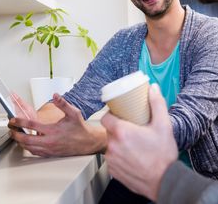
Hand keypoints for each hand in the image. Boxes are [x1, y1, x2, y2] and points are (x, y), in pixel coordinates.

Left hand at [9, 93, 106, 156]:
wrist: (87, 142)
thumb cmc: (80, 128)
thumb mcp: (73, 113)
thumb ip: (63, 104)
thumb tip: (56, 95)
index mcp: (53, 130)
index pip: (32, 125)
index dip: (21, 122)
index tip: (14, 119)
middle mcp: (50, 141)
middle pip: (27, 139)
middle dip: (16, 134)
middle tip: (11, 129)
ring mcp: (50, 149)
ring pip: (29, 148)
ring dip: (20, 142)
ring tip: (16, 135)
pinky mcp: (50, 154)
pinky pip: (35, 153)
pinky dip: (28, 148)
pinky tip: (26, 144)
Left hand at [101, 83, 177, 201]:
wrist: (166, 182)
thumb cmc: (164, 156)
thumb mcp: (163, 125)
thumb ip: (157, 104)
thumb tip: (153, 88)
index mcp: (121, 132)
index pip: (105, 117)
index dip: (111, 115)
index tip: (119, 115)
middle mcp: (113, 146)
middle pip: (109, 131)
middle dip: (117, 129)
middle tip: (131, 128)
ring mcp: (112, 160)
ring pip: (111, 146)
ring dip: (118, 143)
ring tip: (132, 144)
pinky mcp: (114, 172)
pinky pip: (113, 159)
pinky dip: (119, 157)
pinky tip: (131, 156)